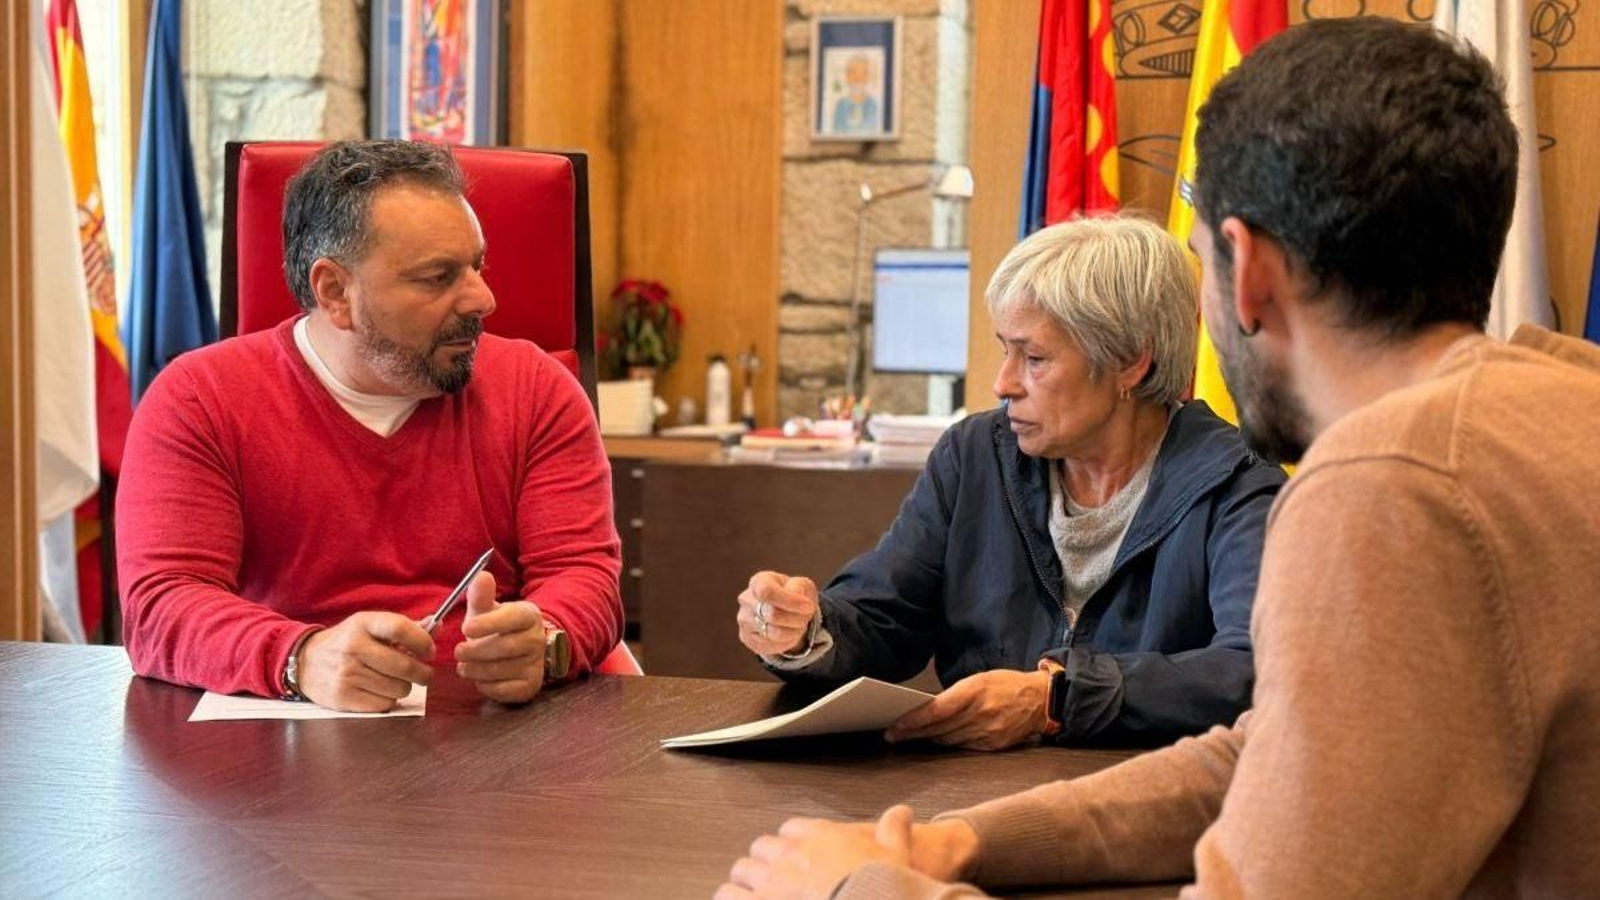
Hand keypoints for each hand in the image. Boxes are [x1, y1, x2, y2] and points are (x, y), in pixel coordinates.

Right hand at [297, 611, 434, 711]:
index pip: (401, 628)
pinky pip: (384, 705)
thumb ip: (405, 628)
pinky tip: (378, 690)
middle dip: (422, 673)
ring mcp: (346, 674)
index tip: (429, 651)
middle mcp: (353, 648)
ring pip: (398, 688)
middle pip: (405, 666)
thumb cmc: (347, 642)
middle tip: (423, 673)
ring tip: (392, 680)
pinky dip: (387, 700)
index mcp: (362, 624)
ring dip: (403, 687)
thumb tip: (437, 626)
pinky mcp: (343, 697)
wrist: (305, 662)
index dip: (423, 641)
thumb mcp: (370, 627)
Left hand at [455, 570, 547, 703]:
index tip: (466, 627)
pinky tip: (479, 677)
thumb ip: (481, 594)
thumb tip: (481, 575)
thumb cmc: (499, 627)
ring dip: (475, 669)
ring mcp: (535, 664)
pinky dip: (485, 685)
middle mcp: (536, 640)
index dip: (488, 624)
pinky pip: (503, 689)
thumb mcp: (489, 609)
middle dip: (475, 651)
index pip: (512, 618)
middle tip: (458, 651)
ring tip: (464, 665)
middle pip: (504, 647)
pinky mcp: (530, 686)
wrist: (523, 649)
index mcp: (528, 616)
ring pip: (500, 670)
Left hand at [717, 805, 929, 899]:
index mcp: (817, 837)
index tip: (796, 856)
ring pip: (742, 871)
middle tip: (771, 881)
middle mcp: (788, 854)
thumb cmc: (879, 885)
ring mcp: (768, 882)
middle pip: (761, 849)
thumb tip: (902, 811)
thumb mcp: (896, 854)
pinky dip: (730, 899)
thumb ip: (894, 830)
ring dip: (744, 883)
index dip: (792, 844)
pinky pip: (728, 897)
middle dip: (765, 864)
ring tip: (748, 895)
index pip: (791, 831)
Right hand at [737, 571, 817, 656]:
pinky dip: (787, 642)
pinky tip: (789, 633)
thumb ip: (800, 588)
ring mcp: (744, 620)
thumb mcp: (801, 585)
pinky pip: (772, 646)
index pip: (767, 591)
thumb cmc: (792, 594)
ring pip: (775, 634)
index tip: (808, 606)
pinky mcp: (747, 638)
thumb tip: (796, 598)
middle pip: (773, 615)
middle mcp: (746, 600)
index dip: (789, 601)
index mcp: (759, 581)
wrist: (784, 609)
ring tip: (798, 625)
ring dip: (794, 631)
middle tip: (806, 616)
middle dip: (797, 618)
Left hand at [885, 669, 1050, 750]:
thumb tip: (929, 708)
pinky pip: (963, 746)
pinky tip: (934, 742)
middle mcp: (981, 713)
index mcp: (975, 691)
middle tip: (892, 735)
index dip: (913, 720)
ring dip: (926, 740)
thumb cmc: (1007, 684)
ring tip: (907, 738)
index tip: (895, 726)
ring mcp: (988, 731)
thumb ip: (956, 694)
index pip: (937, 710)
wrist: (1041, 700)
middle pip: (939, 728)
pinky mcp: (993, 745)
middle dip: (913, 733)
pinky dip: (946, 744)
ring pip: (948, 740)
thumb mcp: (980, 678)